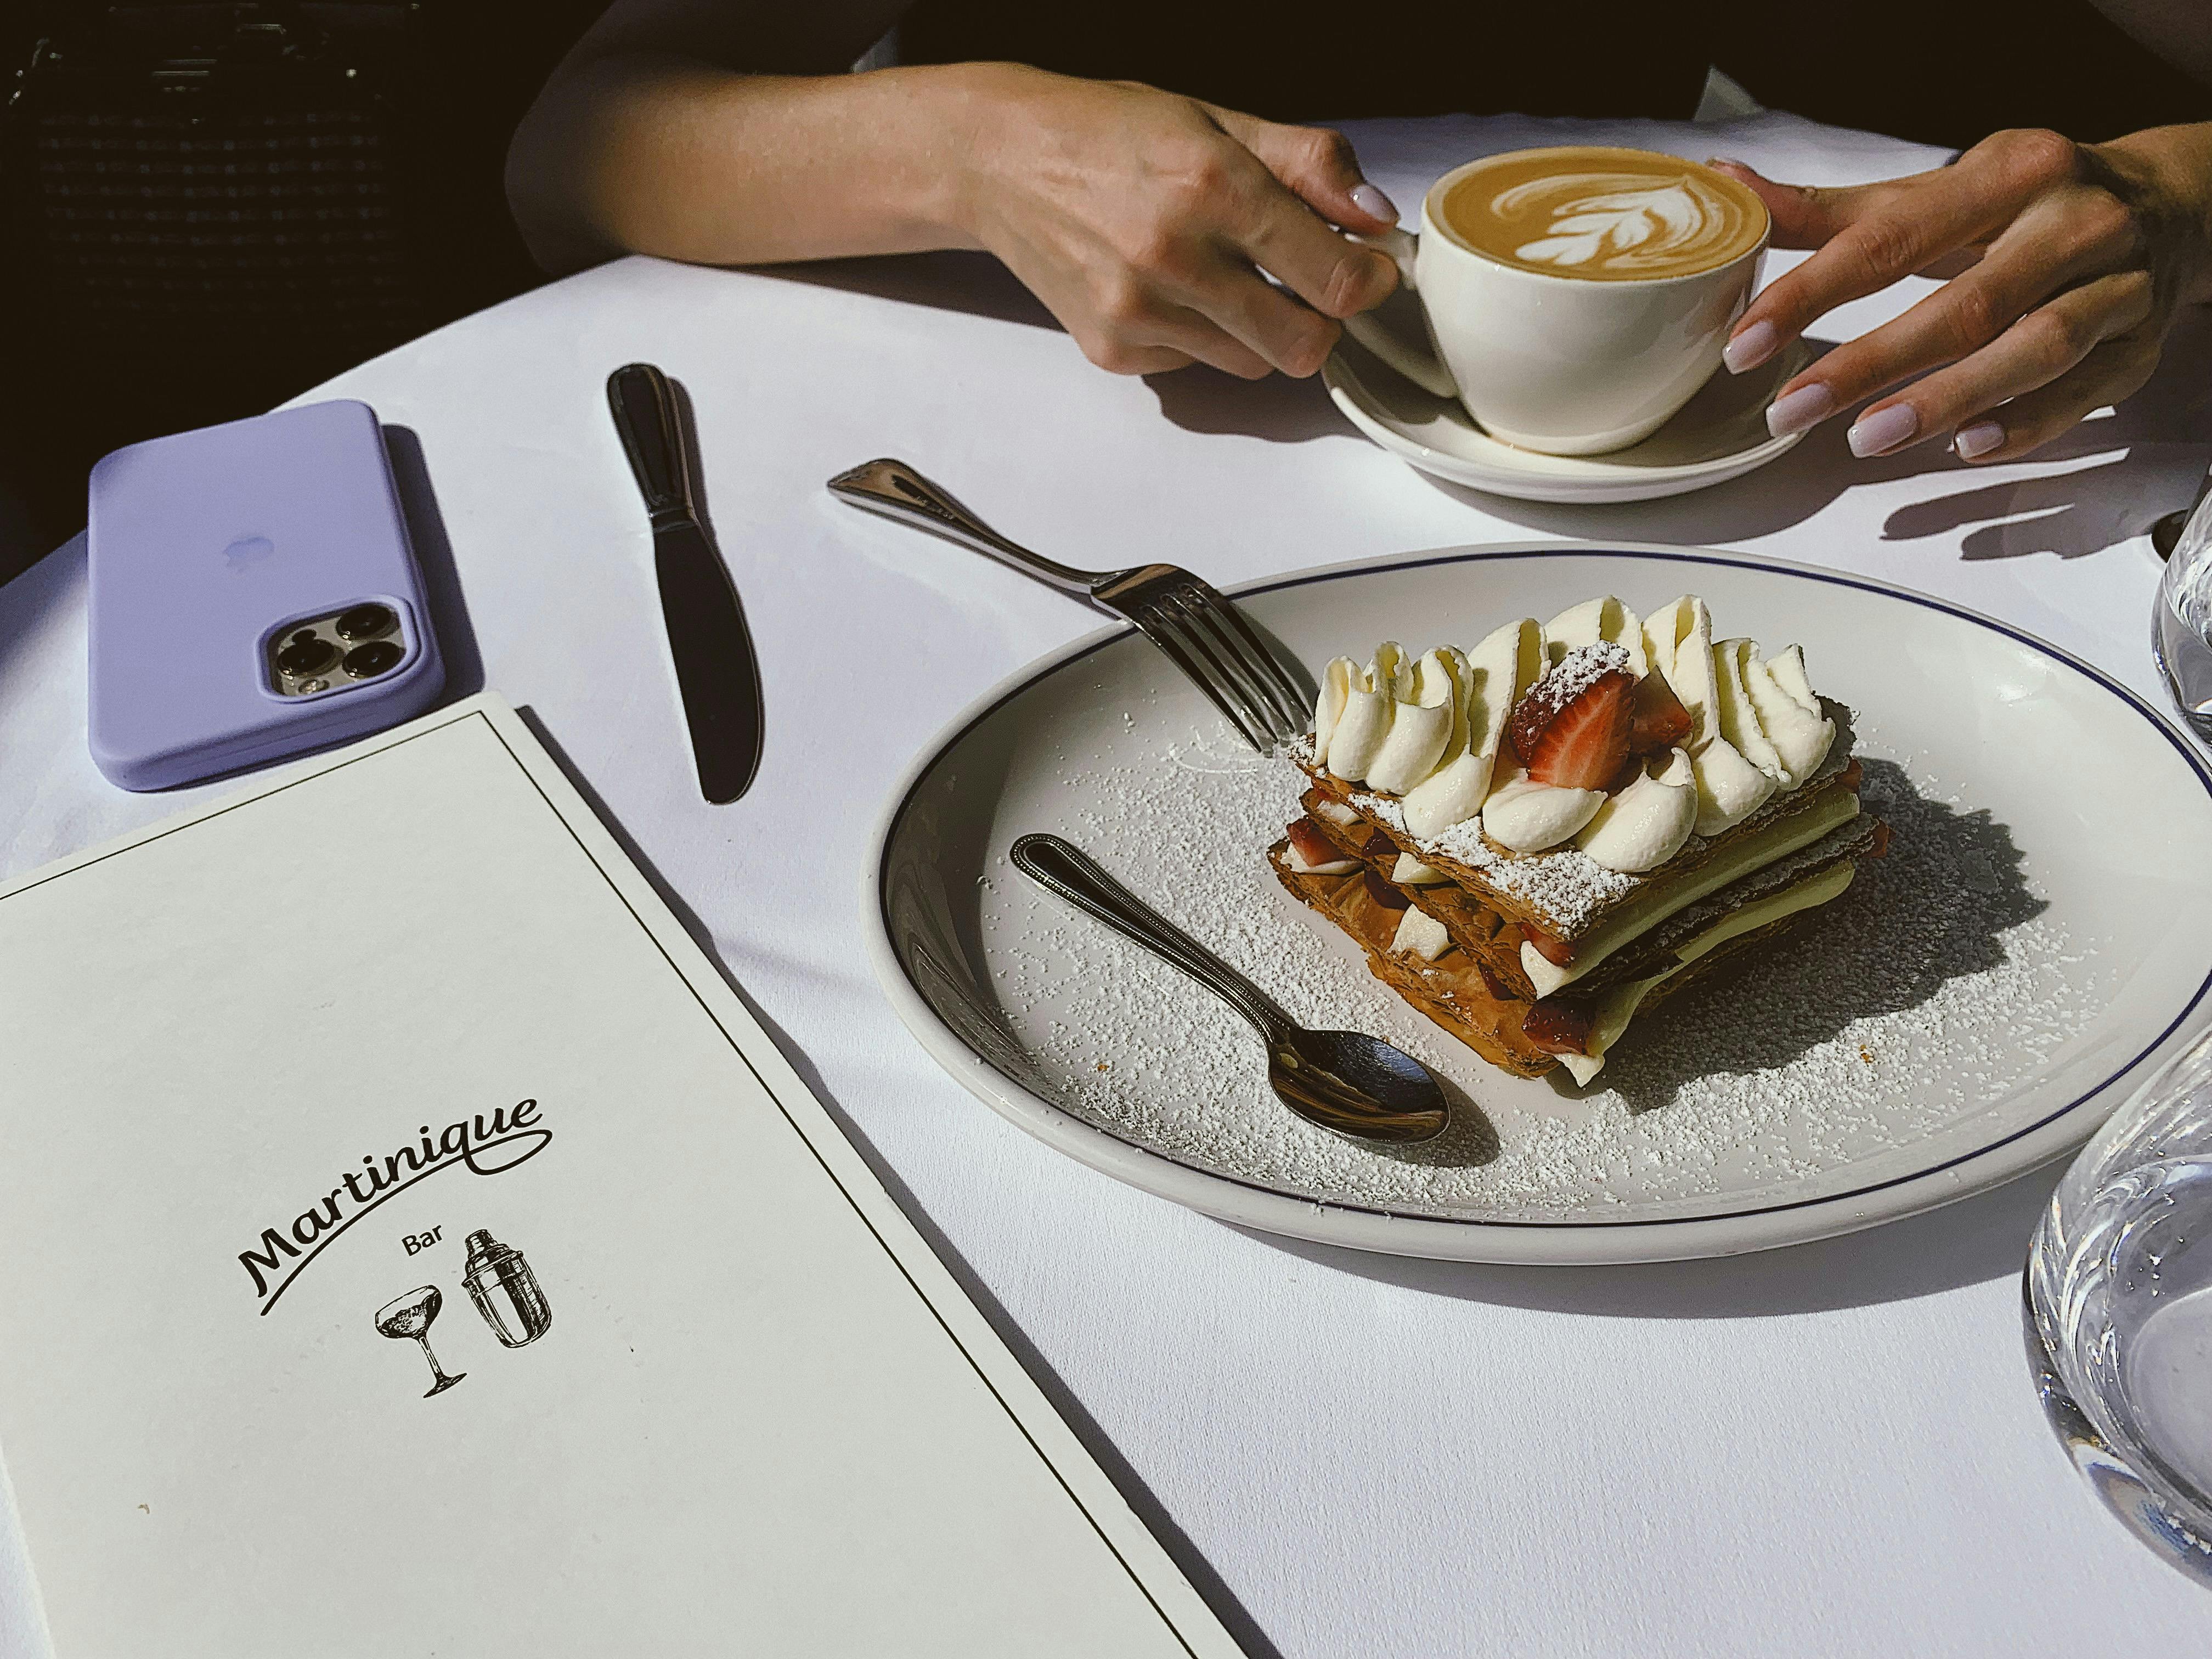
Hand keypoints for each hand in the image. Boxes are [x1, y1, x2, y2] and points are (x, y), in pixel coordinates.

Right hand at [954, 66, 1401, 379]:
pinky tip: (1170, 287)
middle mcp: (1172, 255)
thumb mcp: (1218, 121)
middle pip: (1301, 344)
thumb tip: (1376, 218)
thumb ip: (1309, 165)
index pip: (1333, 277)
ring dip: (1260, 329)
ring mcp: (1137, 312)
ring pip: (1253, 363)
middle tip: (1310, 285)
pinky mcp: (1112, 350)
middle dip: (1322, 322)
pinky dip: (1202, 336)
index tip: (1371, 271)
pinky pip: (1196, 365)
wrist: (1000, 162)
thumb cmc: (1111, 134)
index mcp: (1211, 184)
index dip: (1369, 282)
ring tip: (1226, 275)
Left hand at [1712, 126, 2211, 461]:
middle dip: (1869, 363)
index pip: (1894, 238)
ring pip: (2033, 349)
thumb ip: (1833, 210)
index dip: (1813, 292)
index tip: (1747, 342)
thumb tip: (1729, 187)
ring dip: (1947, 399)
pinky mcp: (2137, 346)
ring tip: (1867, 438)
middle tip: (1791, 410)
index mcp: (2012, 173)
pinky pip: (2080, 394)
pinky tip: (1967, 446)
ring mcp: (2116, 287)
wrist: (2171, 205)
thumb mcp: (1938, 191)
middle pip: (1965, 304)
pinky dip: (2025, 424)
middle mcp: (2072, 225)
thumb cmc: (2029, 202)